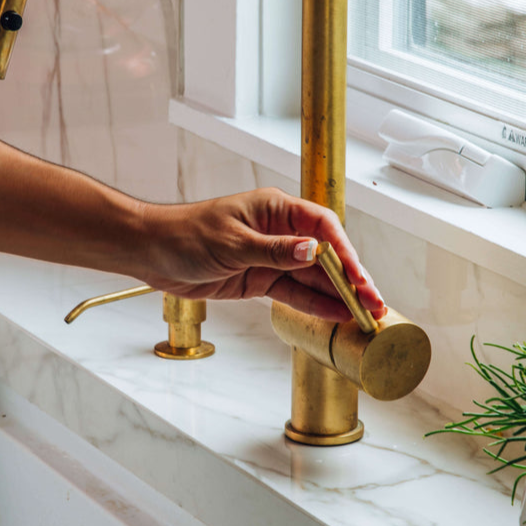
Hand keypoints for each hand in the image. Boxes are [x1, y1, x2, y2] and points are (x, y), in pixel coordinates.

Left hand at [139, 188, 386, 321]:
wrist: (151, 252)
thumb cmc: (186, 234)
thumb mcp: (231, 243)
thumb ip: (273, 251)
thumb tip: (311, 251)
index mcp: (275, 209)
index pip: (323, 227)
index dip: (346, 252)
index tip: (360, 277)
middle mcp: (278, 231)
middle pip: (325, 255)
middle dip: (351, 279)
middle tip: (374, 304)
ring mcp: (270, 257)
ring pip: (313, 277)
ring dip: (338, 296)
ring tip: (364, 317)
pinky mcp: (259, 280)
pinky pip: (294, 293)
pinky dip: (314, 305)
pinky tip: (337, 316)